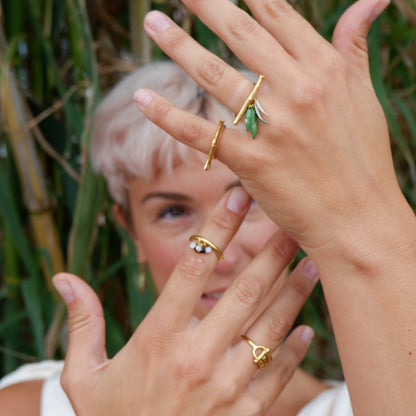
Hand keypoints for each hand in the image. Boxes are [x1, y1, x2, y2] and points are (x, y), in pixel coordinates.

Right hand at [53, 187, 317, 415]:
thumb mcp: (84, 378)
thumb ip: (83, 323)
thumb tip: (63, 278)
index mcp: (158, 340)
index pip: (192, 268)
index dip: (217, 228)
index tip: (236, 198)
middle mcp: (197, 357)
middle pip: (243, 291)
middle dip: (271, 252)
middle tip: (293, 223)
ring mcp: (226, 388)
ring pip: (270, 328)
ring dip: (294, 293)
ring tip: (313, 262)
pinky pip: (277, 374)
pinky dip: (295, 349)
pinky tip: (309, 328)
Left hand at [134, 0, 407, 262]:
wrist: (358, 218)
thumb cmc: (363, 158)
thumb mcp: (364, 96)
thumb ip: (355, 47)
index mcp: (326, 70)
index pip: (279, 16)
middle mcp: (298, 91)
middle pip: (242, 35)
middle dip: (206, 5)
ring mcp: (273, 128)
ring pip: (215, 76)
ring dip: (178, 45)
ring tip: (153, 22)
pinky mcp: (252, 163)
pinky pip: (202, 133)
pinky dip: (168, 115)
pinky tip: (141, 98)